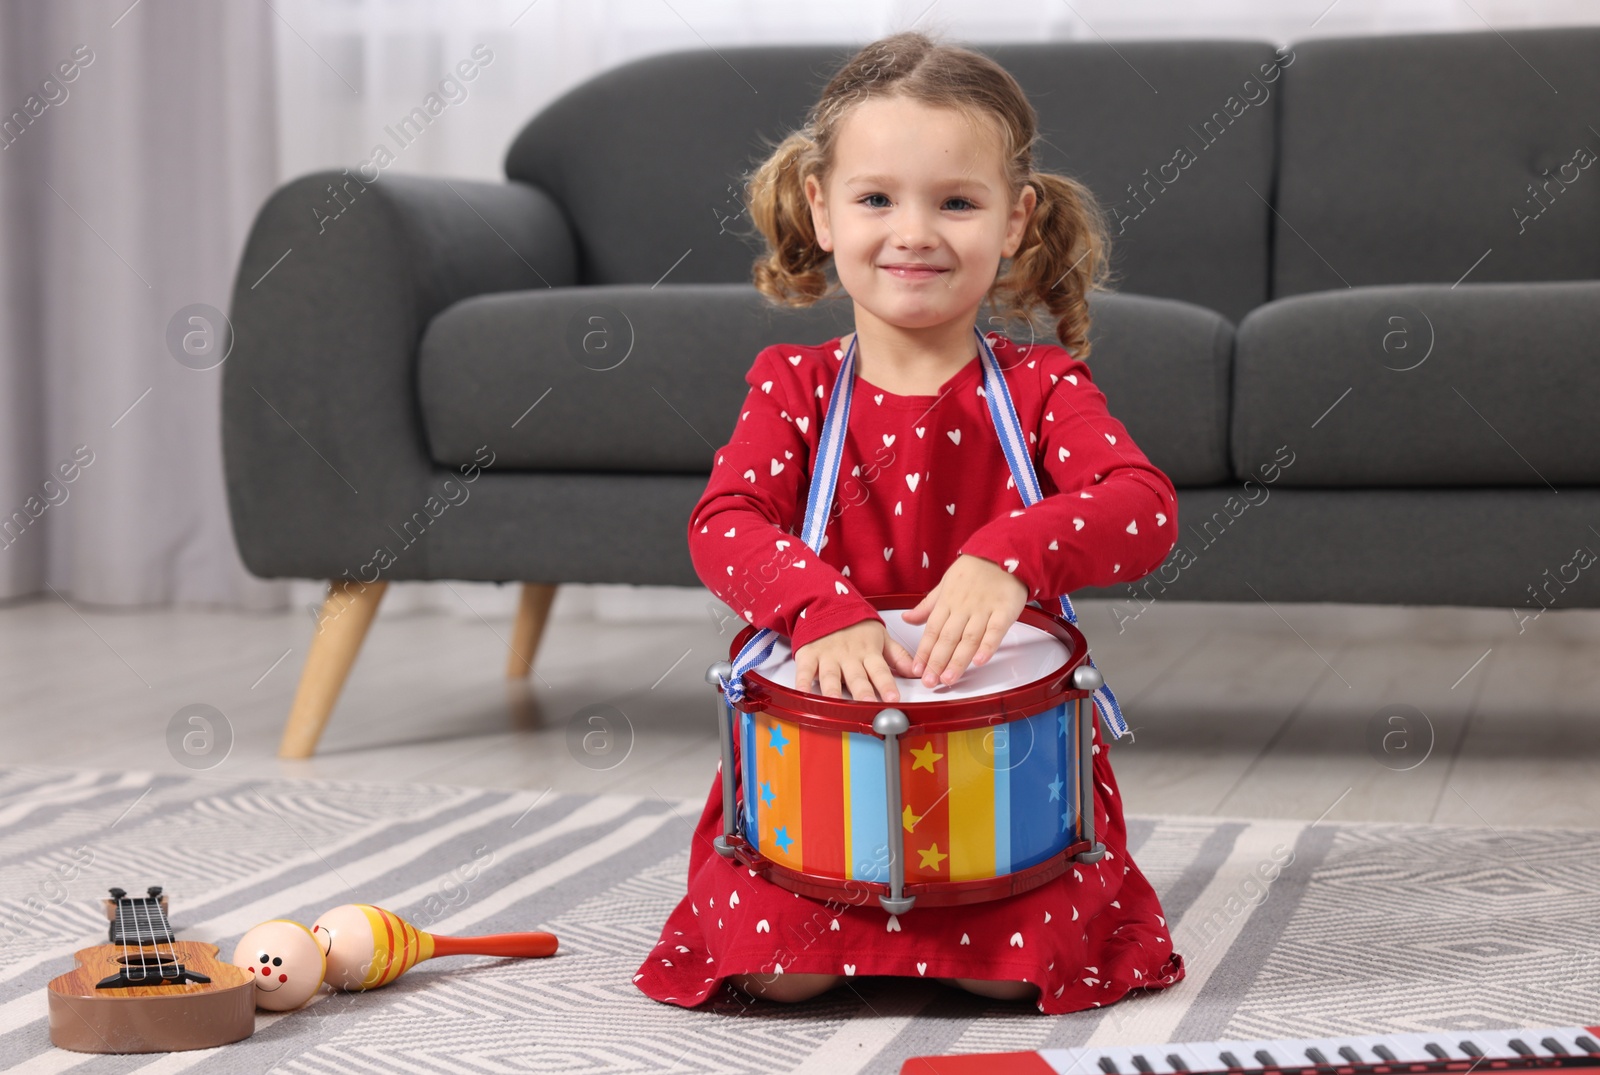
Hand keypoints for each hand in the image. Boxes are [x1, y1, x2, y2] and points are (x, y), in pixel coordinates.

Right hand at [794, 619, 917, 702]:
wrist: (827, 603)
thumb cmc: (855, 625)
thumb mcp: (881, 637)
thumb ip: (898, 656)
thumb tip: (917, 672)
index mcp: (868, 652)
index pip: (880, 670)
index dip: (886, 684)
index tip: (893, 698)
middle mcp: (849, 656)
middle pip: (856, 676)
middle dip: (862, 691)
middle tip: (868, 703)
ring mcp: (827, 656)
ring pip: (831, 676)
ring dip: (833, 690)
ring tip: (836, 702)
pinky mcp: (808, 655)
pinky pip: (804, 671)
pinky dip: (802, 682)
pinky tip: (803, 693)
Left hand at [902, 554, 1028, 687]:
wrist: (1003, 552)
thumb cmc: (975, 570)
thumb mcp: (945, 583)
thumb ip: (928, 606)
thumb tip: (906, 618)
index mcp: (947, 601)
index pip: (932, 631)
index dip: (923, 652)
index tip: (916, 670)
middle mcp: (963, 607)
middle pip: (948, 638)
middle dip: (936, 662)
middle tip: (929, 681)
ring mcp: (984, 609)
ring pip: (969, 638)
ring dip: (958, 660)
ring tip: (948, 678)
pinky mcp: (1005, 609)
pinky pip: (995, 630)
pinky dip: (987, 646)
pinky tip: (979, 661)